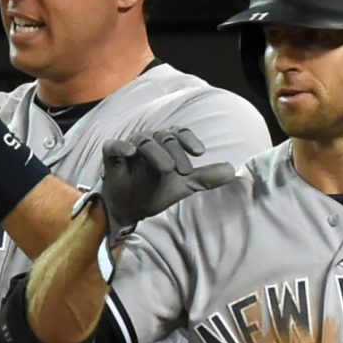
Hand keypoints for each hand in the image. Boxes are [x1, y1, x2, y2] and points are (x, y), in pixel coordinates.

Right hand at [97, 128, 236, 240]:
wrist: (131, 209)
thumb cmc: (156, 191)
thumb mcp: (185, 186)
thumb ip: (206, 177)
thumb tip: (232, 171)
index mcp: (166, 143)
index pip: (180, 133)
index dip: (190, 139)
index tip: (200, 152)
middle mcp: (148, 141)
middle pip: (165, 137)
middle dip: (176, 153)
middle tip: (184, 172)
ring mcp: (129, 146)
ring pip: (144, 140)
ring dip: (156, 152)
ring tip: (167, 168)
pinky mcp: (111, 155)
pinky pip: (114, 145)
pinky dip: (122, 145)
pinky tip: (130, 151)